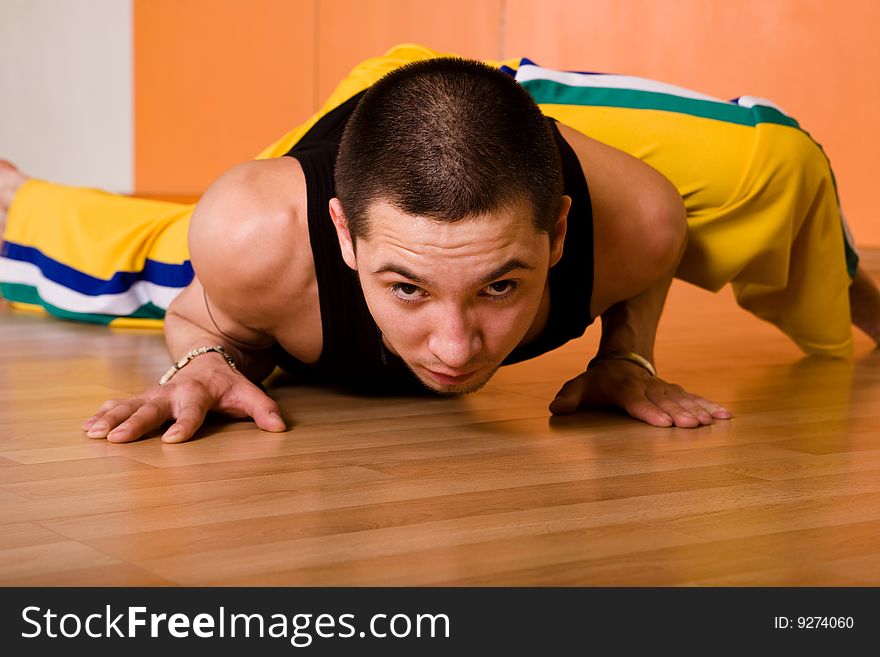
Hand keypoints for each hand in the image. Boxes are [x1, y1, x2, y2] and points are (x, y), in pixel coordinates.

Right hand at [82, 358, 285, 442]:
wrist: (208, 358)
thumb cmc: (228, 383)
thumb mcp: (248, 393)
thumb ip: (263, 409)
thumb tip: (279, 427)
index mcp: (198, 392)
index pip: (192, 411)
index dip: (184, 425)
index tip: (172, 441)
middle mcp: (172, 392)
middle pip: (152, 409)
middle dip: (135, 423)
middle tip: (117, 439)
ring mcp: (155, 394)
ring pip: (130, 405)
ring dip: (111, 419)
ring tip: (93, 432)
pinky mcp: (144, 397)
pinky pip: (121, 404)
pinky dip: (104, 413)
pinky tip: (88, 425)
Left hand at [548, 359, 731, 426]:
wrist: (623, 359)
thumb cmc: (600, 381)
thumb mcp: (581, 387)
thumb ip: (570, 397)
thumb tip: (555, 408)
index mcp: (624, 389)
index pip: (636, 402)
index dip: (649, 412)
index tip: (663, 423)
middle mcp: (647, 388)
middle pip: (664, 401)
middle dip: (679, 413)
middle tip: (693, 425)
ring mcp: (663, 388)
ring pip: (683, 399)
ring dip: (699, 410)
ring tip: (715, 421)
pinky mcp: (675, 391)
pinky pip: (694, 397)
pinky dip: (710, 405)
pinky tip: (725, 415)